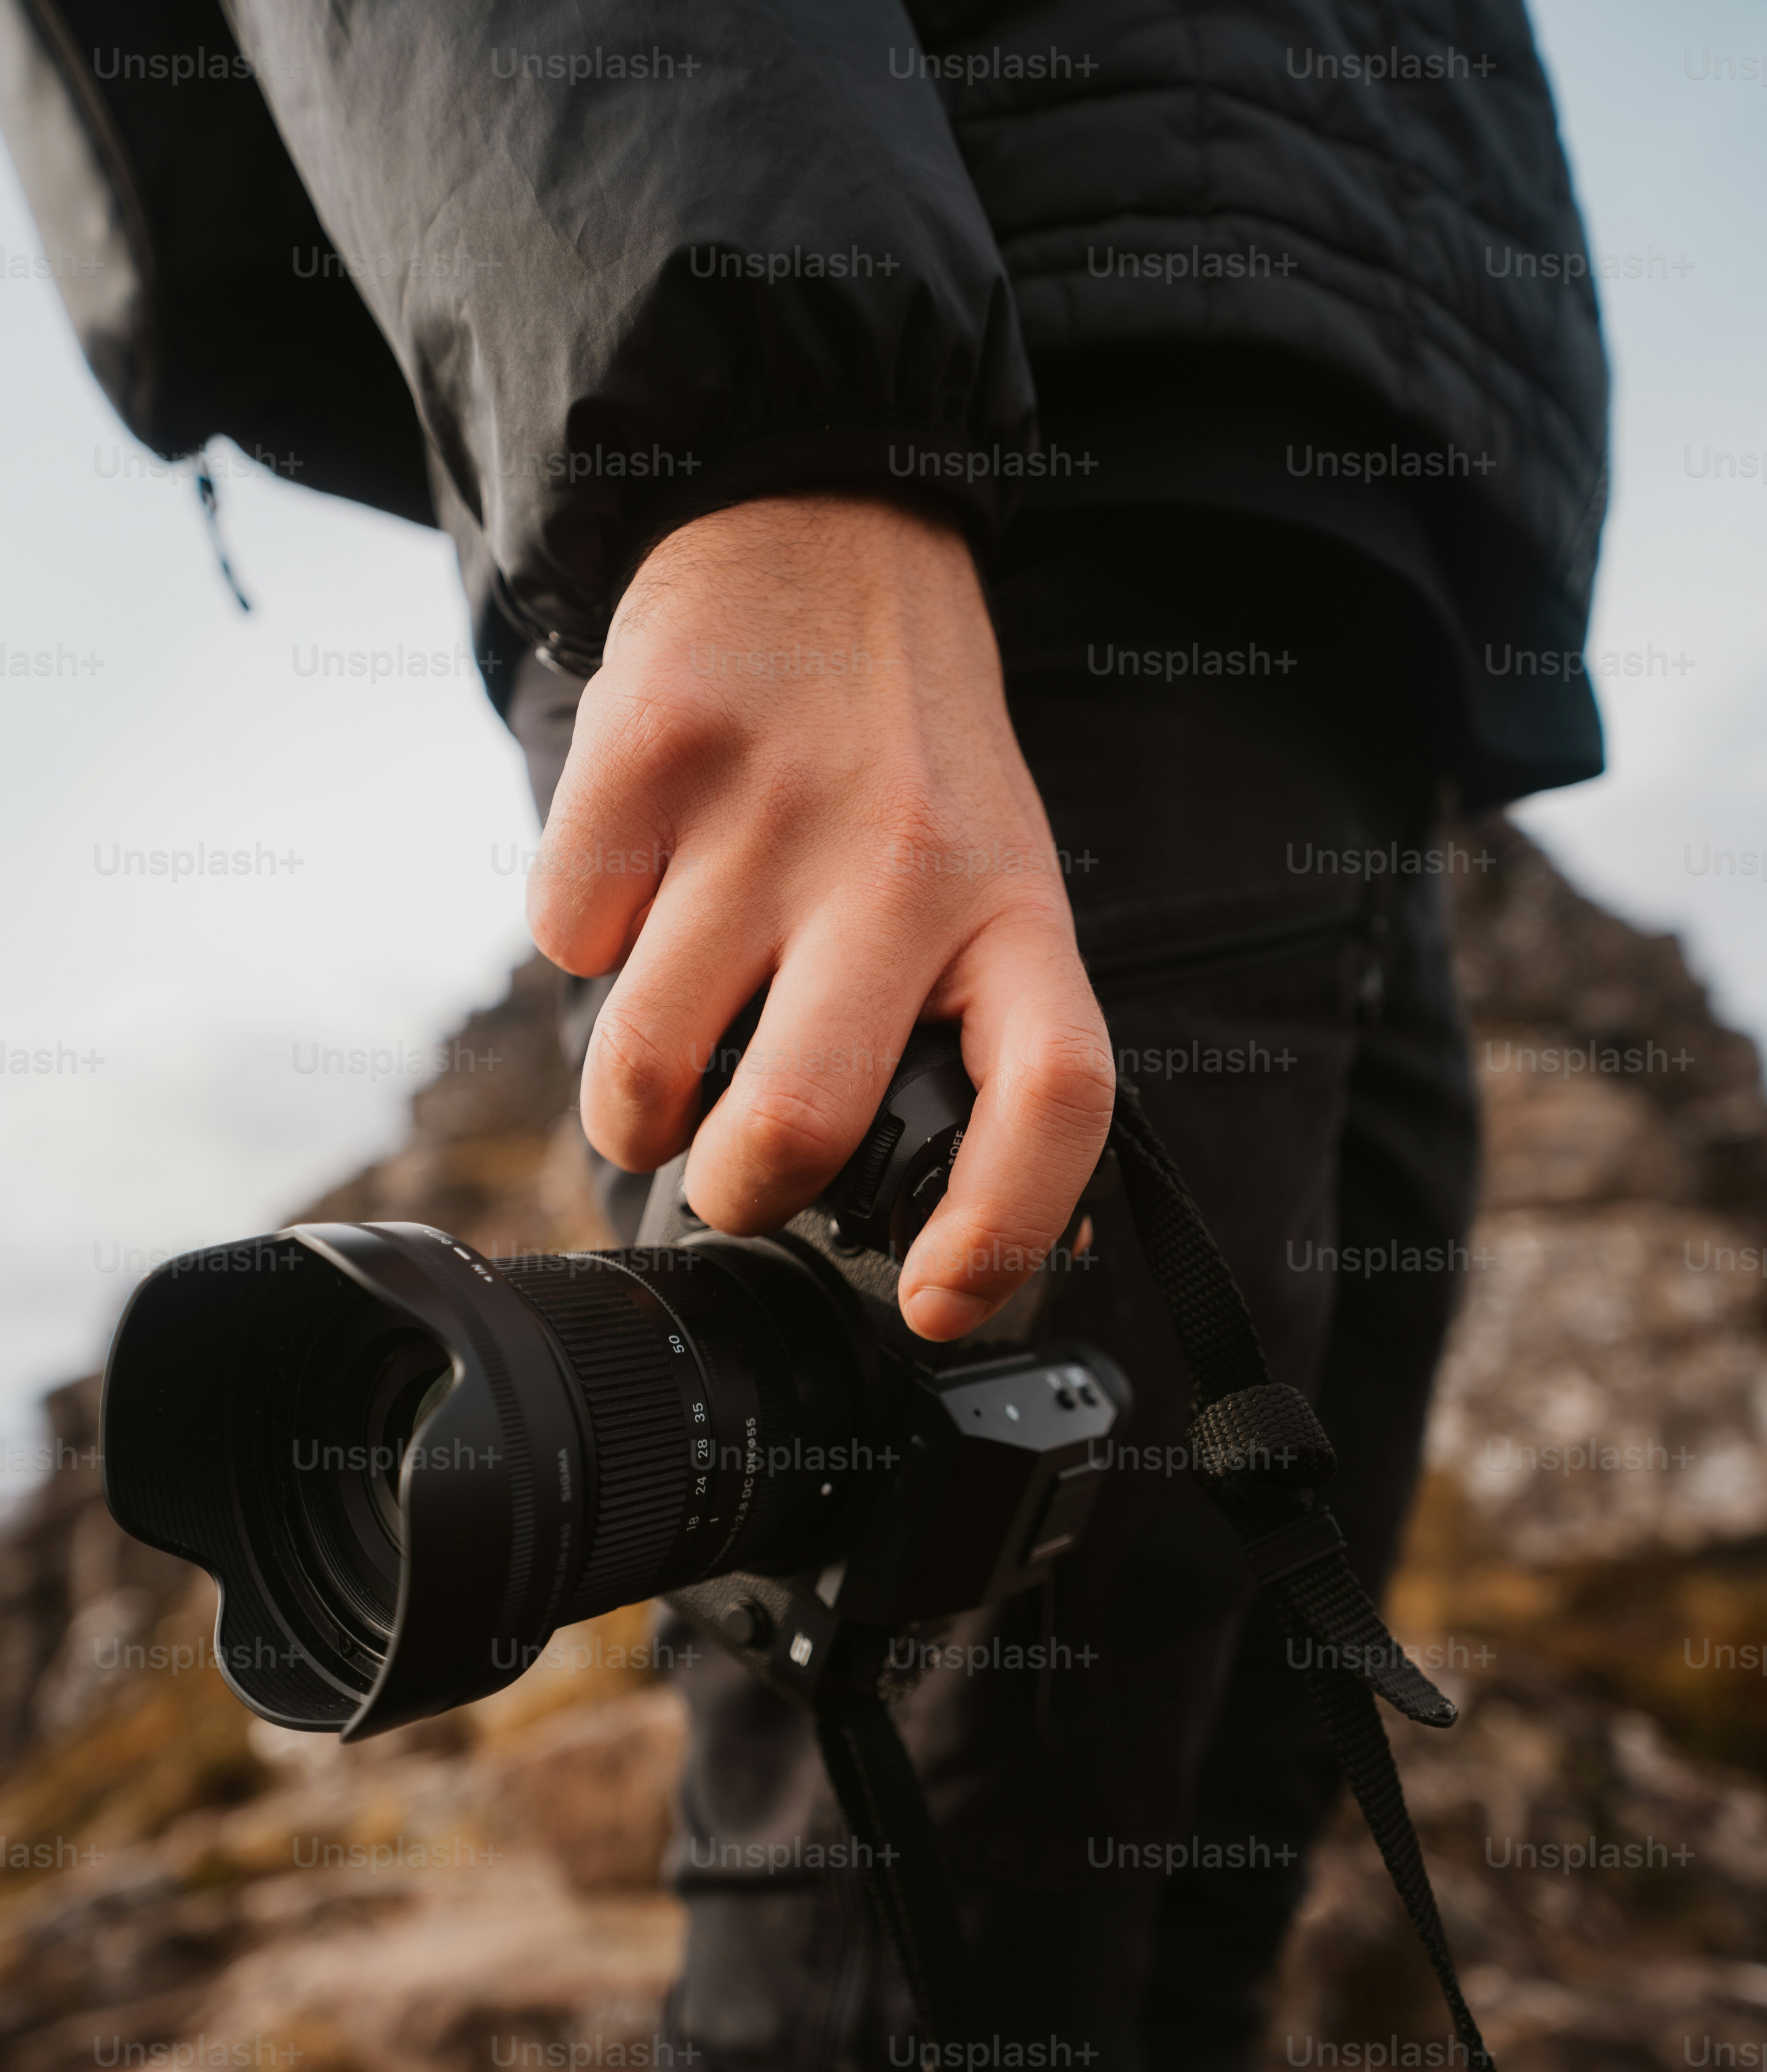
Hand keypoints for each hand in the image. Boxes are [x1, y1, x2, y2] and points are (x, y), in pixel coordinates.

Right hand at [525, 492, 1114, 1339]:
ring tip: (662, 1061)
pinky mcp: (650, 756)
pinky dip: (584, 950)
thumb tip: (930, 1237)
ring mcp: (769, 810)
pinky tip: (638, 897)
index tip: (929, 1305)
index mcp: (1016, 911)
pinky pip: (567, 942)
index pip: (1052, 1100)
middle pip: (794, 1123)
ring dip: (632, 1108)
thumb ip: (971, 1034)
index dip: (998, 1234)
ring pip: (646, 1066)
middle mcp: (905, 866)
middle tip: (729, 1175)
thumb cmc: (910, 758)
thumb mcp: (996, 883)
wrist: (825, 530)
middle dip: (732, 1196)